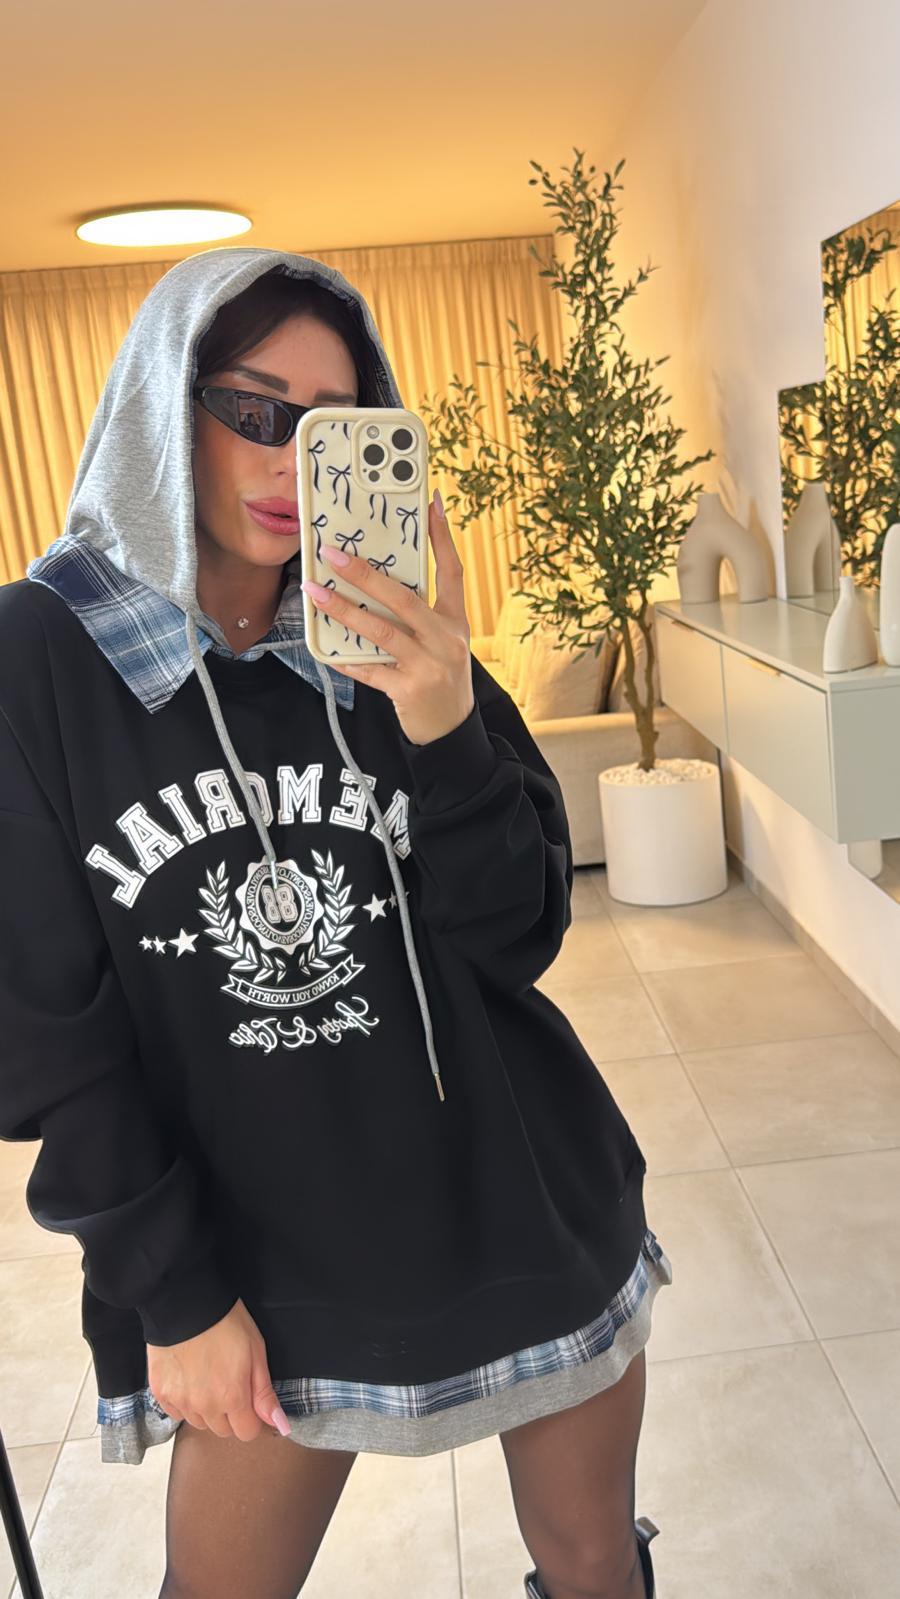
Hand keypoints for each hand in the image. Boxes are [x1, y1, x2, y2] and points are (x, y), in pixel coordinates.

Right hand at [146, 1297, 289, 1441]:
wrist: (185, 1302)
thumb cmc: (225, 1321)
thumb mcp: (256, 1351)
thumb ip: (264, 1393)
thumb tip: (279, 1424)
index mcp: (232, 1397)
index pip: (246, 1433)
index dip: (252, 1417)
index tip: (249, 1399)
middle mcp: (205, 1406)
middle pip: (223, 1430)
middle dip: (230, 1413)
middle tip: (228, 1382)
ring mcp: (180, 1401)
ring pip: (199, 1423)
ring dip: (206, 1409)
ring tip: (207, 1377)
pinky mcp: (161, 1393)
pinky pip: (177, 1413)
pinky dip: (184, 1402)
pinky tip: (189, 1378)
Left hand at [301, 493, 474, 745]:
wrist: (453, 731)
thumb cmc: (440, 678)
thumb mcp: (443, 642)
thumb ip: (419, 616)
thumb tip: (375, 584)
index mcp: (456, 622)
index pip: (452, 571)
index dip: (442, 536)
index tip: (431, 503)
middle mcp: (446, 640)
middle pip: (403, 598)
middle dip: (364, 574)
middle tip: (332, 554)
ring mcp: (429, 666)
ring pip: (381, 631)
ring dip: (344, 609)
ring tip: (315, 592)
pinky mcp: (410, 690)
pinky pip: (370, 670)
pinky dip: (346, 658)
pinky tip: (325, 646)